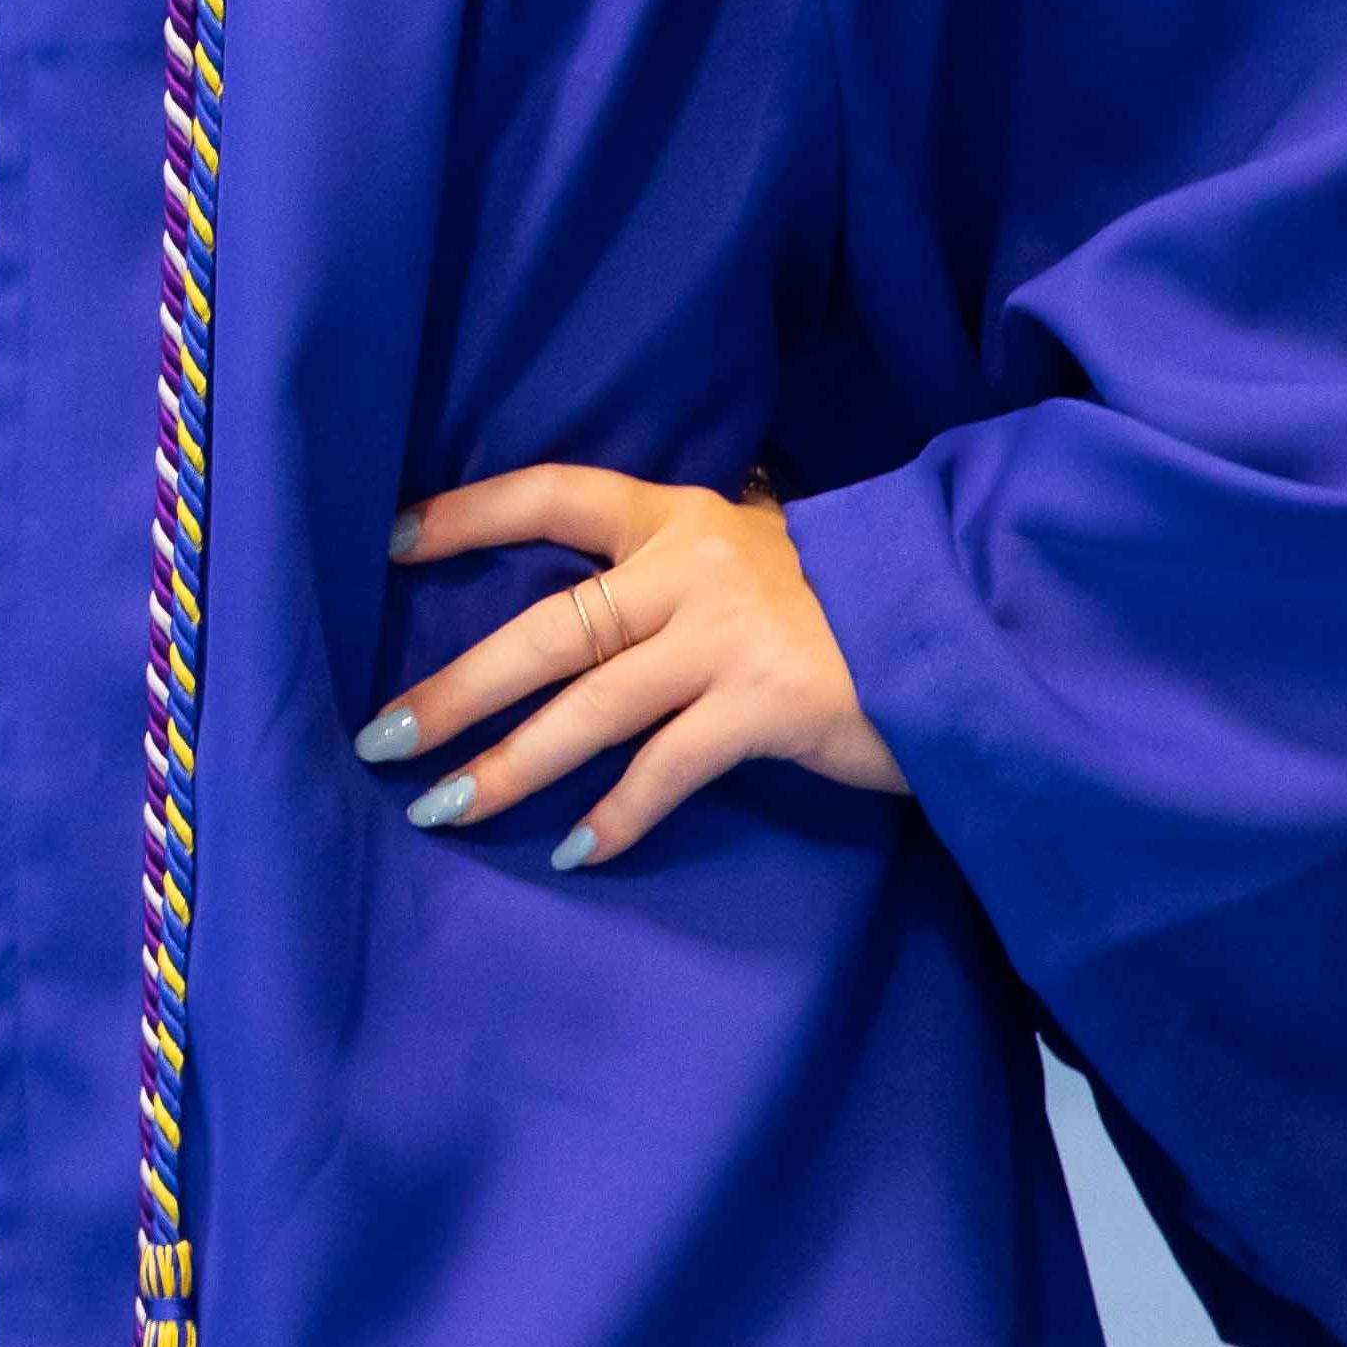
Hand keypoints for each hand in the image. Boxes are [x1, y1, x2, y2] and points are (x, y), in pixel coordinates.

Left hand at [357, 468, 898, 873]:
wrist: (967, 630)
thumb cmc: (852, 604)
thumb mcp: (756, 558)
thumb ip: (675, 574)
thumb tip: (586, 610)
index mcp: (679, 516)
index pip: (552, 495)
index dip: (468, 515)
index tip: (390, 541)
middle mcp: (690, 567)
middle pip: (547, 627)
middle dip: (456, 687)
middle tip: (380, 736)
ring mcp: (727, 636)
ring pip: (590, 708)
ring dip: (510, 765)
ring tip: (443, 807)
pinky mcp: (766, 704)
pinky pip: (666, 768)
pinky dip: (618, 814)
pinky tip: (574, 851)